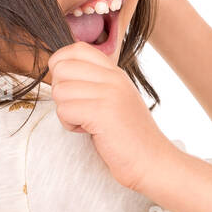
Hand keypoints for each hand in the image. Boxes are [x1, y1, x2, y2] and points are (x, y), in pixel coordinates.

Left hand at [47, 41, 180, 192]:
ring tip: (87, 123)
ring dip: (66, 112)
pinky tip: (88, 132)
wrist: (153, 162)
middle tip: (79, 109)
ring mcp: (110, 93)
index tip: (73, 90)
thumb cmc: (129, 138)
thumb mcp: (115, 100)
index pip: (76, 49)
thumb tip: (58, 72)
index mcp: (116, 73)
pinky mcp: (102, 112)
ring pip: (59, 90)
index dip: (62, 67)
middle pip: (61, 67)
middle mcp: (113, 78)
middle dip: (61, 92)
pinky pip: (64, 110)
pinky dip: (70, 125)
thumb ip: (94, 84)